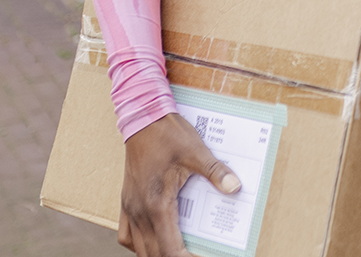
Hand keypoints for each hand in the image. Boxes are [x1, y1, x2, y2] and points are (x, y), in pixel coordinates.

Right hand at [117, 112, 240, 256]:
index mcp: (156, 205)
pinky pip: (127, 235)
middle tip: (195, 253)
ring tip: (178, 250)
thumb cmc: (168, 134)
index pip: (169, 250)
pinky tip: (154, 239)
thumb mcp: (196, 152)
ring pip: (139, 248)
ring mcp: (129, 207)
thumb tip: (235, 188)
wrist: (142, 117)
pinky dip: (140, 244)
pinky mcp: (125, 201)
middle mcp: (139, 211)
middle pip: (153, 254)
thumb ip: (216, 172)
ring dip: (158, 254)